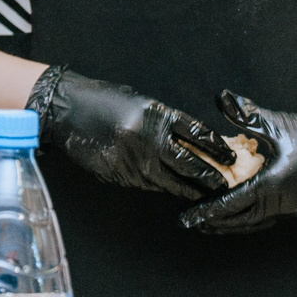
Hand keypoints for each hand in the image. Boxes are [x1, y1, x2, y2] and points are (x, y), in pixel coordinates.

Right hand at [28, 66, 227, 198]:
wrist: (67, 110)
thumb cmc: (105, 101)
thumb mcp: (141, 104)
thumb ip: (164, 124)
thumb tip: (189, 146)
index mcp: (156, 115)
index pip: (196, 134)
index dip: (216, 148)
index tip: (230, 157)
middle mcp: (148, 139)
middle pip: (189, 163)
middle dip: (209, 176)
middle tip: (225, 185)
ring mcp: (134, 160)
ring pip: (170, 180)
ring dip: (190, 188)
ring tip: (207, 195)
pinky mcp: (121, 175)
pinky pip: (149, 185)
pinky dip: (164, 188)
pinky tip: (175, 191)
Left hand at [179, 94, 296, 234]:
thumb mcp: (277, 122)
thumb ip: (246, 114)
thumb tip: (221, 97)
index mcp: (271, 185)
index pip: (230, 204)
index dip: (206, 211)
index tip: (187, 218)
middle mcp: (279, 203)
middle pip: (239, 221)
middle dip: (213, 223)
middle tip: (191, 223)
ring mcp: (290, 208)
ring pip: (253, 223)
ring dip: (231, 224)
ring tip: (210, 222)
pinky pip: (267, 219)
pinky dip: (249, 219)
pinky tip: (240, 213)